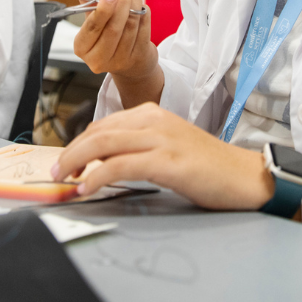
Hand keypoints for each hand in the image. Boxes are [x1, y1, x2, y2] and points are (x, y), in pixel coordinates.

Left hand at [53, 103, 274, 210]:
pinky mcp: (168, 161)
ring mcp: (163, 139)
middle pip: (99, 131)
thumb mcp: (170, 146)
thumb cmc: (209, 165)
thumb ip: (141, 146)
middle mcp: (156, 120)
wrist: (245, 175)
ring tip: (64, 179)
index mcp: (155, 113)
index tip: (67, 161)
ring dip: (76, 162)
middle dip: (71, 151)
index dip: (80, 142)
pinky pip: (121, 166)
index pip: (105, 123)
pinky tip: (87, 188)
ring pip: (105, 144)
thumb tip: (104, 162)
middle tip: (57, 171)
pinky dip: (97, 176)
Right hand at [71, 0, 162, 106]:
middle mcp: (98, 59)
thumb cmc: (108, 35)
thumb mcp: (94, 19)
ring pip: (130, 28)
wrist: (130, 63)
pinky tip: (141, 8)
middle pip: (113, 29)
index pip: (92, 27)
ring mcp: (119, 61)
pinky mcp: (138, 58)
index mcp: (82, 48)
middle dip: (121, 6)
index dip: (103, 8)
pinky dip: (144, 15)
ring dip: (134, 7)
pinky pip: (144, 31)